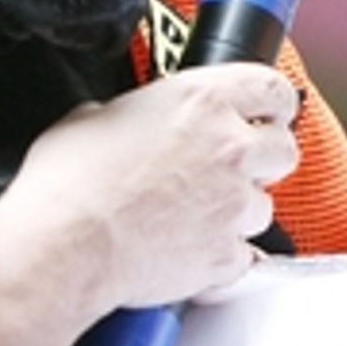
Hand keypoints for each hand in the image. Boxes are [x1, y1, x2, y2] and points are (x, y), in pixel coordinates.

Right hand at [0, 62, 299, 319]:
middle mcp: (229, 148)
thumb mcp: (93, 116)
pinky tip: (187, 252)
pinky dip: (221, 257)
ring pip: (263, 207)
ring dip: (237, 211)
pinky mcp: (225, 254)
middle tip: (230, 167)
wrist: (63, 244)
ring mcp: (233, 204)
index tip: (266, 113)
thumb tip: (131, 123)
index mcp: (201, 100)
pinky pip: (242, 257)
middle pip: (283, 149)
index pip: (273, 88)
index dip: (271, 104)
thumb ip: (134, 114)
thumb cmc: (68, 182)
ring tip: (193, 217)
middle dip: (262, 159)